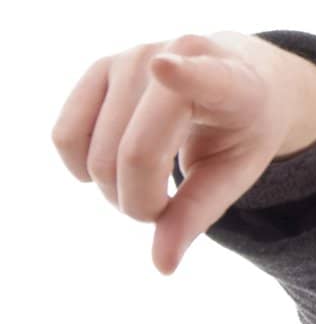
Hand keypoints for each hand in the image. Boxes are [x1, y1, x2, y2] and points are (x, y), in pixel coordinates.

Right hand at [51, 31, 311, 276]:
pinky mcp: (99, 66)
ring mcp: (132, 57)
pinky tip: (113, 167)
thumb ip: (198, 214)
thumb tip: (162, 266)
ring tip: (149, 182)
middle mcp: (177, 57)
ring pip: (95, 153)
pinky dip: (82, 168)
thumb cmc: (241, 130)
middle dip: (141, 203)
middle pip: (134, 156)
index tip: (165, 67)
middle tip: (166, 205)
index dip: (183, 74)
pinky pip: (65, 135)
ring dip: (114, 190)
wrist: (240, 79)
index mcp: (231, 83)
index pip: (204, 78)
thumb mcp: (236, 173)